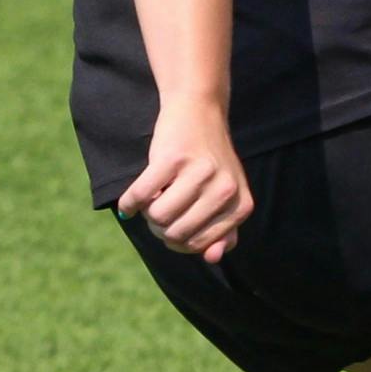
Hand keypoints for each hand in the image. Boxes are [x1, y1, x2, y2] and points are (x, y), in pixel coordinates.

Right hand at [119, 100, 253, 262]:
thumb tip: (212, 259)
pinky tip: (129, 203)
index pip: (199, 245)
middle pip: (175, 234)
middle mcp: (225, 191)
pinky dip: (129, 202)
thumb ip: (223, 230)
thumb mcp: (225, 196)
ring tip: (153, 198)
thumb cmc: (209, 161)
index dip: (178, 240)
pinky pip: (140, 196)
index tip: (173, 225)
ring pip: (158, 218)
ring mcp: (200, 174)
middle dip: (159, 228)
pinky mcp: (172, 159)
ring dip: (147, 212)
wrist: (199, 112)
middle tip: (159, 210)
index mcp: (241, 206)